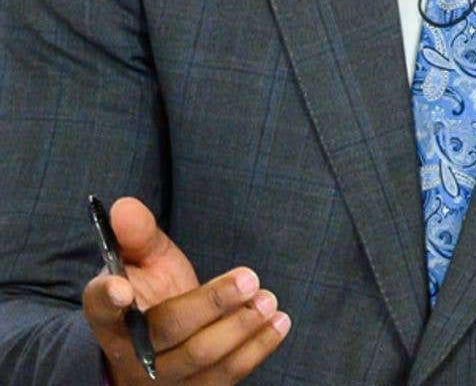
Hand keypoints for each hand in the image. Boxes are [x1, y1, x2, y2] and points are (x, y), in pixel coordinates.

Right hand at [80, 198, 289, 384]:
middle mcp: (130, 353)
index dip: (108, 299)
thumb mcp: (142, 262)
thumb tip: (125, 205)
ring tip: (269, 299)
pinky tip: (278, 323)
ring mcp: (160, 379)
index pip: (99, 309)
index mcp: (109, 317)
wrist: (158, 347)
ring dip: (241, 327)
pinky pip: (226, 375)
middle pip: (167, 330)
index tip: (123, 286)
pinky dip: (256, 348)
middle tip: (250, 277)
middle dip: (211, 303)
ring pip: (201, 357)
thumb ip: (137, 235)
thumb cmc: (151, 295)